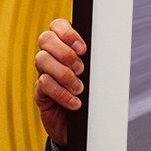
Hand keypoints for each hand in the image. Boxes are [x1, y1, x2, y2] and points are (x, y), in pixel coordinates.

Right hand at [34, 19, 86, 144]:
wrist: (83, 125)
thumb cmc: (92, 94)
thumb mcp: (96, 74)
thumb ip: (97, 60)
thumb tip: (110, 49)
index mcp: (65, 46)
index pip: (57, 25)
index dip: (67, 32)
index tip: (83, 48)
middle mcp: (51, 56)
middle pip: (45, 39)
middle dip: (65, 52)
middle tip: (81, 69)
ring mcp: (43, 73)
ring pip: (42, 60)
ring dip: (64, 74)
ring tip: (79, 88)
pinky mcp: (40, 92)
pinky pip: (44, 85)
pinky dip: (61, 93)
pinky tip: (75, 102)